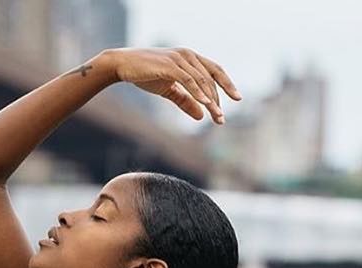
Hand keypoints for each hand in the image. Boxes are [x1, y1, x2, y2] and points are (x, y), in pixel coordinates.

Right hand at [106, 47, 239, 123]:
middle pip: (212, 77)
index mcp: (190, 58)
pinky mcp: (170, 66)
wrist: (124, 65)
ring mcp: (180, 59)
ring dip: (211, 101)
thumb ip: (185, 102)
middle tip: (222, 119)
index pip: (214, 70)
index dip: (227, 84)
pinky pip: (189, 80)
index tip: (237, 99)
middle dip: (220, 98)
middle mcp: (188, 56)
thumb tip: (201, 116)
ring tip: (217, 117)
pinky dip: (198, 93)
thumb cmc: (146, 74)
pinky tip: (205, 105)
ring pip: (202, 81)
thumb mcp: (169, 90)